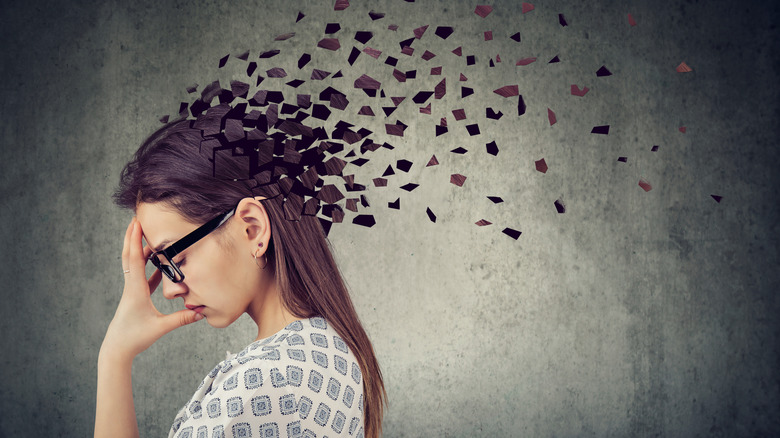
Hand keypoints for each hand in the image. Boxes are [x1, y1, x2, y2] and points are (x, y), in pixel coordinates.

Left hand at [99, 217, 201, 362]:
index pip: (135, 259)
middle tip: (136, 219)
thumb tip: (200, 312)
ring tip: (148, 235)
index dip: (136, 240)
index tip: (136, 223)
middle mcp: (131, 287)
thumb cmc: (134, 338)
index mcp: (135, 290)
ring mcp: (132, 291)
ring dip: (139, 249)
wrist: (117, 349)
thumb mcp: (160, 328)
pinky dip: (148, 266)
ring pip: (134, 264)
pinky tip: (158, 263)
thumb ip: (181, 319)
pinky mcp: (135, 297)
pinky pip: (141, 276)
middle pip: (129, 256)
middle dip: (132, 236)